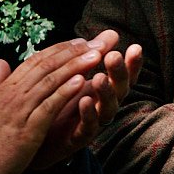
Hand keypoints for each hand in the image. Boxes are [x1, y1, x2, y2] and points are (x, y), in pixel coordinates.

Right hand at [0, 40, 102, 173]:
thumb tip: (0, 62)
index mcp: (4, 89)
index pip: (35, 61)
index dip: (59, 50)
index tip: (81, 41)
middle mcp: (12, 94)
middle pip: (46, 66)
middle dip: (74, 53)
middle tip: (99, 43)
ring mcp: (19, 110)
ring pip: (50, 81)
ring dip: (76, 67)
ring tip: (98, 56)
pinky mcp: (28, 128)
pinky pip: (49, 105)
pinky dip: (65, 92)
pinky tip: (82, 82)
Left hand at [31, 32, 144, 169]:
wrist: (38, 141)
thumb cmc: (60, 105)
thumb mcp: (77, 76)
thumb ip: (93, 56)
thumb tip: (112, 33)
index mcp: (104, 90)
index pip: (123, 75)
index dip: (131, 63)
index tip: (135, 47)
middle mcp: (104, 106)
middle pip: (119, 89)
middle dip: (118, 73)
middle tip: (113, 56)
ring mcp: (95, 122)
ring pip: (107, 108)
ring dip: (104, 92)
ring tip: (98, 77)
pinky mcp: (80, 138)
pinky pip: (88, 127)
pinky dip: (88, 114)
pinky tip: (84, 100)